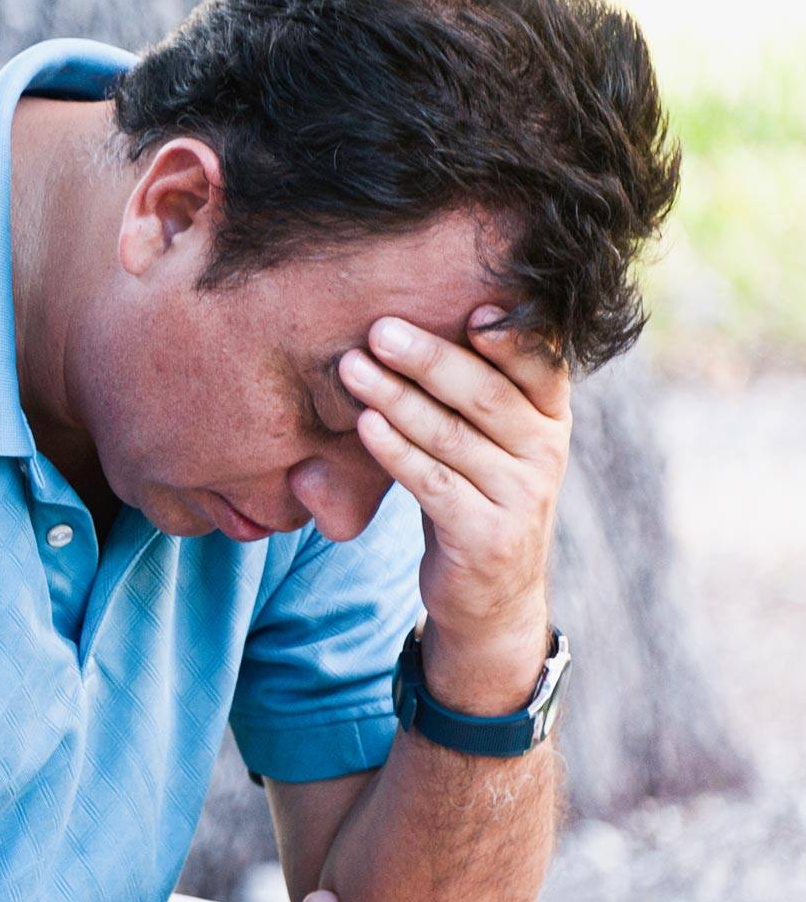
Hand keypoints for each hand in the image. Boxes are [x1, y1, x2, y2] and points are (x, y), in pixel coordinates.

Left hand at [338, 307, 569, 713]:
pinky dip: (395, 451)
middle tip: (378, 329)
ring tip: (351, 368)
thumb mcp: (486, 442)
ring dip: (396, 398)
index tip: (468, 305)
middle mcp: (547, 454)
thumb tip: (404, 322)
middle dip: (429, 358)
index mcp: (551, 419)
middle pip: (487, 396)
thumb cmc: (474, 496)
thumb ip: (470, 393)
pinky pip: (433, 483)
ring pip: (452, 437)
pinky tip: (364, 425)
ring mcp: (521, 498)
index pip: (541, 366)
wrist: (489, 596)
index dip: (511, 336)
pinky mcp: (486, 536)